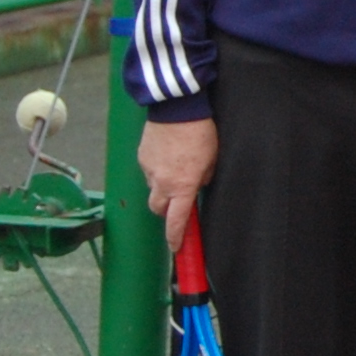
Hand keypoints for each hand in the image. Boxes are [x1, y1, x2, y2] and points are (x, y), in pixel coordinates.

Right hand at [138, 118, 219, 247]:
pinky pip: (149, 171)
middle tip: (177, 203)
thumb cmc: (200, 133)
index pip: (176, 221)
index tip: (176, 247)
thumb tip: (199, 183)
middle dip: (166, 211)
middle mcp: (162, 182)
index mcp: (182, 187)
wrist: (177, 109)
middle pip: (158, 209)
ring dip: (162, 187)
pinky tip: (168, 156)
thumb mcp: (213, 159)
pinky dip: (157, 170)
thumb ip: (205, 177)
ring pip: (153, 189)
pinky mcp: (142, 157)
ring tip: (176, 170)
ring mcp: (149, 170)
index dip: (175, 237)